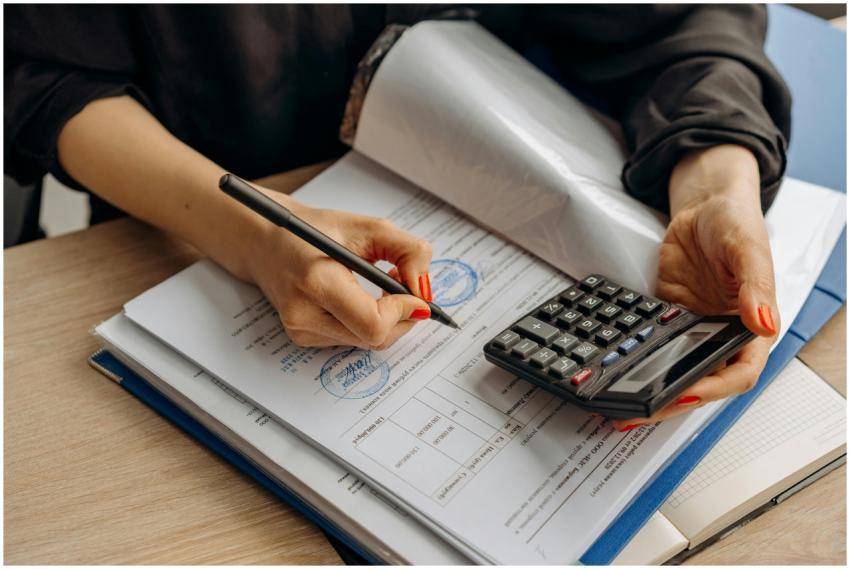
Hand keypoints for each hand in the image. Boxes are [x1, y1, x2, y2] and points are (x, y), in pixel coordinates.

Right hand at [244, 189, 433, 349]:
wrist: (266, 240)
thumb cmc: (316, 229)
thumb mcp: (368, 227)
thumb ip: (407, 252)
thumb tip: (425, 290)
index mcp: (317, 282)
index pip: (373, 323)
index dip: (404, 312)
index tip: (416, 294)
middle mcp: (304, 314)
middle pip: (375, 339)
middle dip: (402, 316)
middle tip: (404, 285)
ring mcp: (301, 330)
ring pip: (367, 342)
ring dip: (386, 319)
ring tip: (381, 286)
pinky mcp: (302, 338)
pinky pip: (352, 339)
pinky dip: (367, 322)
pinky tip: (360, 297)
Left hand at [611, 145, 778, 430]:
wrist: (703, 206)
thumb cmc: (735, 223)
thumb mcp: (747, 249)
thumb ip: (754, 286)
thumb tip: (762, 322)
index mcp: (752, 327)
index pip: (738, 373)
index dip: (712, 389)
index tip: (685, 395)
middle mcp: (722, 335)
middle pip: (700, 381)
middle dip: (670, 402)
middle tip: (637, 414)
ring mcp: (692, 330)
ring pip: (673, 370)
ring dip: (651, 389)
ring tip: (621, 406)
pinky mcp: (667, 319)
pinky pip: (652, 346)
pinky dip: (636, 361)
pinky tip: (616, 371)